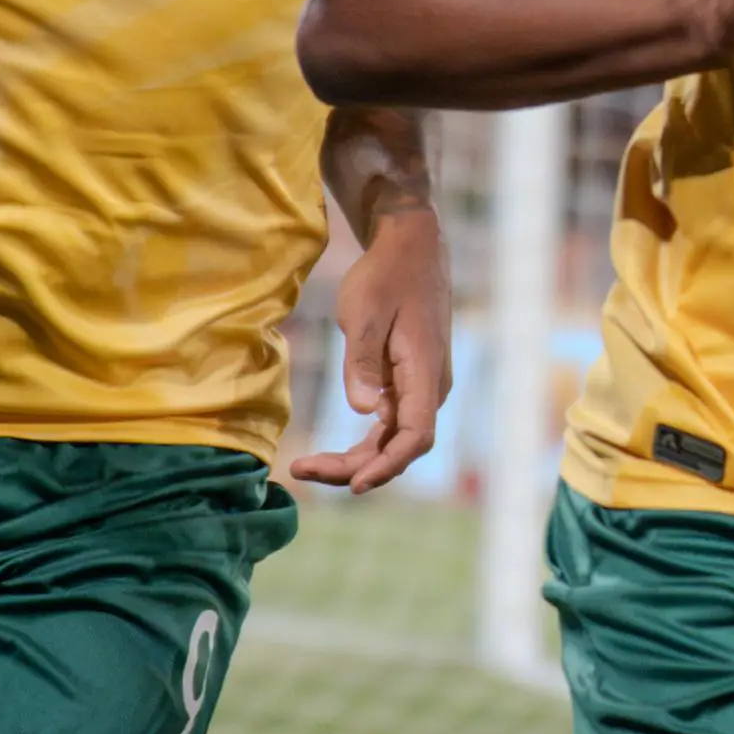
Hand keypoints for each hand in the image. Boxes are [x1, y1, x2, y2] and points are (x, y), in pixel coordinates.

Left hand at [295, 204, 449, 490]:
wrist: (410, 247)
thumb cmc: (385, 275)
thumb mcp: (363, 313)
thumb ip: (362, 362)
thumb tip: (363, 411)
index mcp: (424, 370)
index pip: (415, 434)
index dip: (387, 465)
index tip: (354, 486)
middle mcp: (431, 386)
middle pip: (401, 447)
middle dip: (355, 468)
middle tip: (303, 469)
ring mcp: (422, 387)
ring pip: (394, 440)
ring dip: (356, 460)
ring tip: (307, 466)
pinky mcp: (409, 384)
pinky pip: (390, 426)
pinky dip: (363, 444)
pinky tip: (331, 451)